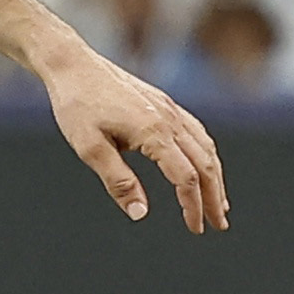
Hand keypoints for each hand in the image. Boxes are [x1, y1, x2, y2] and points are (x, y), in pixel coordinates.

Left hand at [41, 45, 230, 232]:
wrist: (73, 65)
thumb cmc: (77, 106)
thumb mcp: (89, 149)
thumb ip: (118, 182)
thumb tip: (141, 214)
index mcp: (153, 132)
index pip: (186, 178)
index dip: (193, 206)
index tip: (195, 229)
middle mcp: (169, 119)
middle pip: (205, 164)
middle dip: (215, 196)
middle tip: (219, 224)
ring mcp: (170, 109)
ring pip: (205, 147)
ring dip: (216, 177)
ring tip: (220, 201)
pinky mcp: (165, 103)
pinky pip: (197, 132)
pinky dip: (207, 154)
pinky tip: (206, 165)